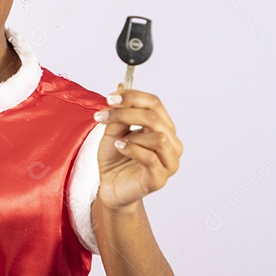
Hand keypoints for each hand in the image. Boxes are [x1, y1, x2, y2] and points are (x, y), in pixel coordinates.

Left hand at [94, 84, 181, 209]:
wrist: (110, 187)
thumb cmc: (116, 159)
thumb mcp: (113, 131)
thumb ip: (120, 114)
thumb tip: (120, 88)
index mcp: (163, 127)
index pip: (155, 103)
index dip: (133, 97)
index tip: (110, 98)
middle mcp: (171, 143)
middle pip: (156, 118)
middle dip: (127, 112)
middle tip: (104, 114)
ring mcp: (169, 162)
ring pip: (160, 137)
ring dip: (133, 134)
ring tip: (116, 140)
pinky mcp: (160, 179)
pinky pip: (151, 158)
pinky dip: (133, 149)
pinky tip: (119, 147)